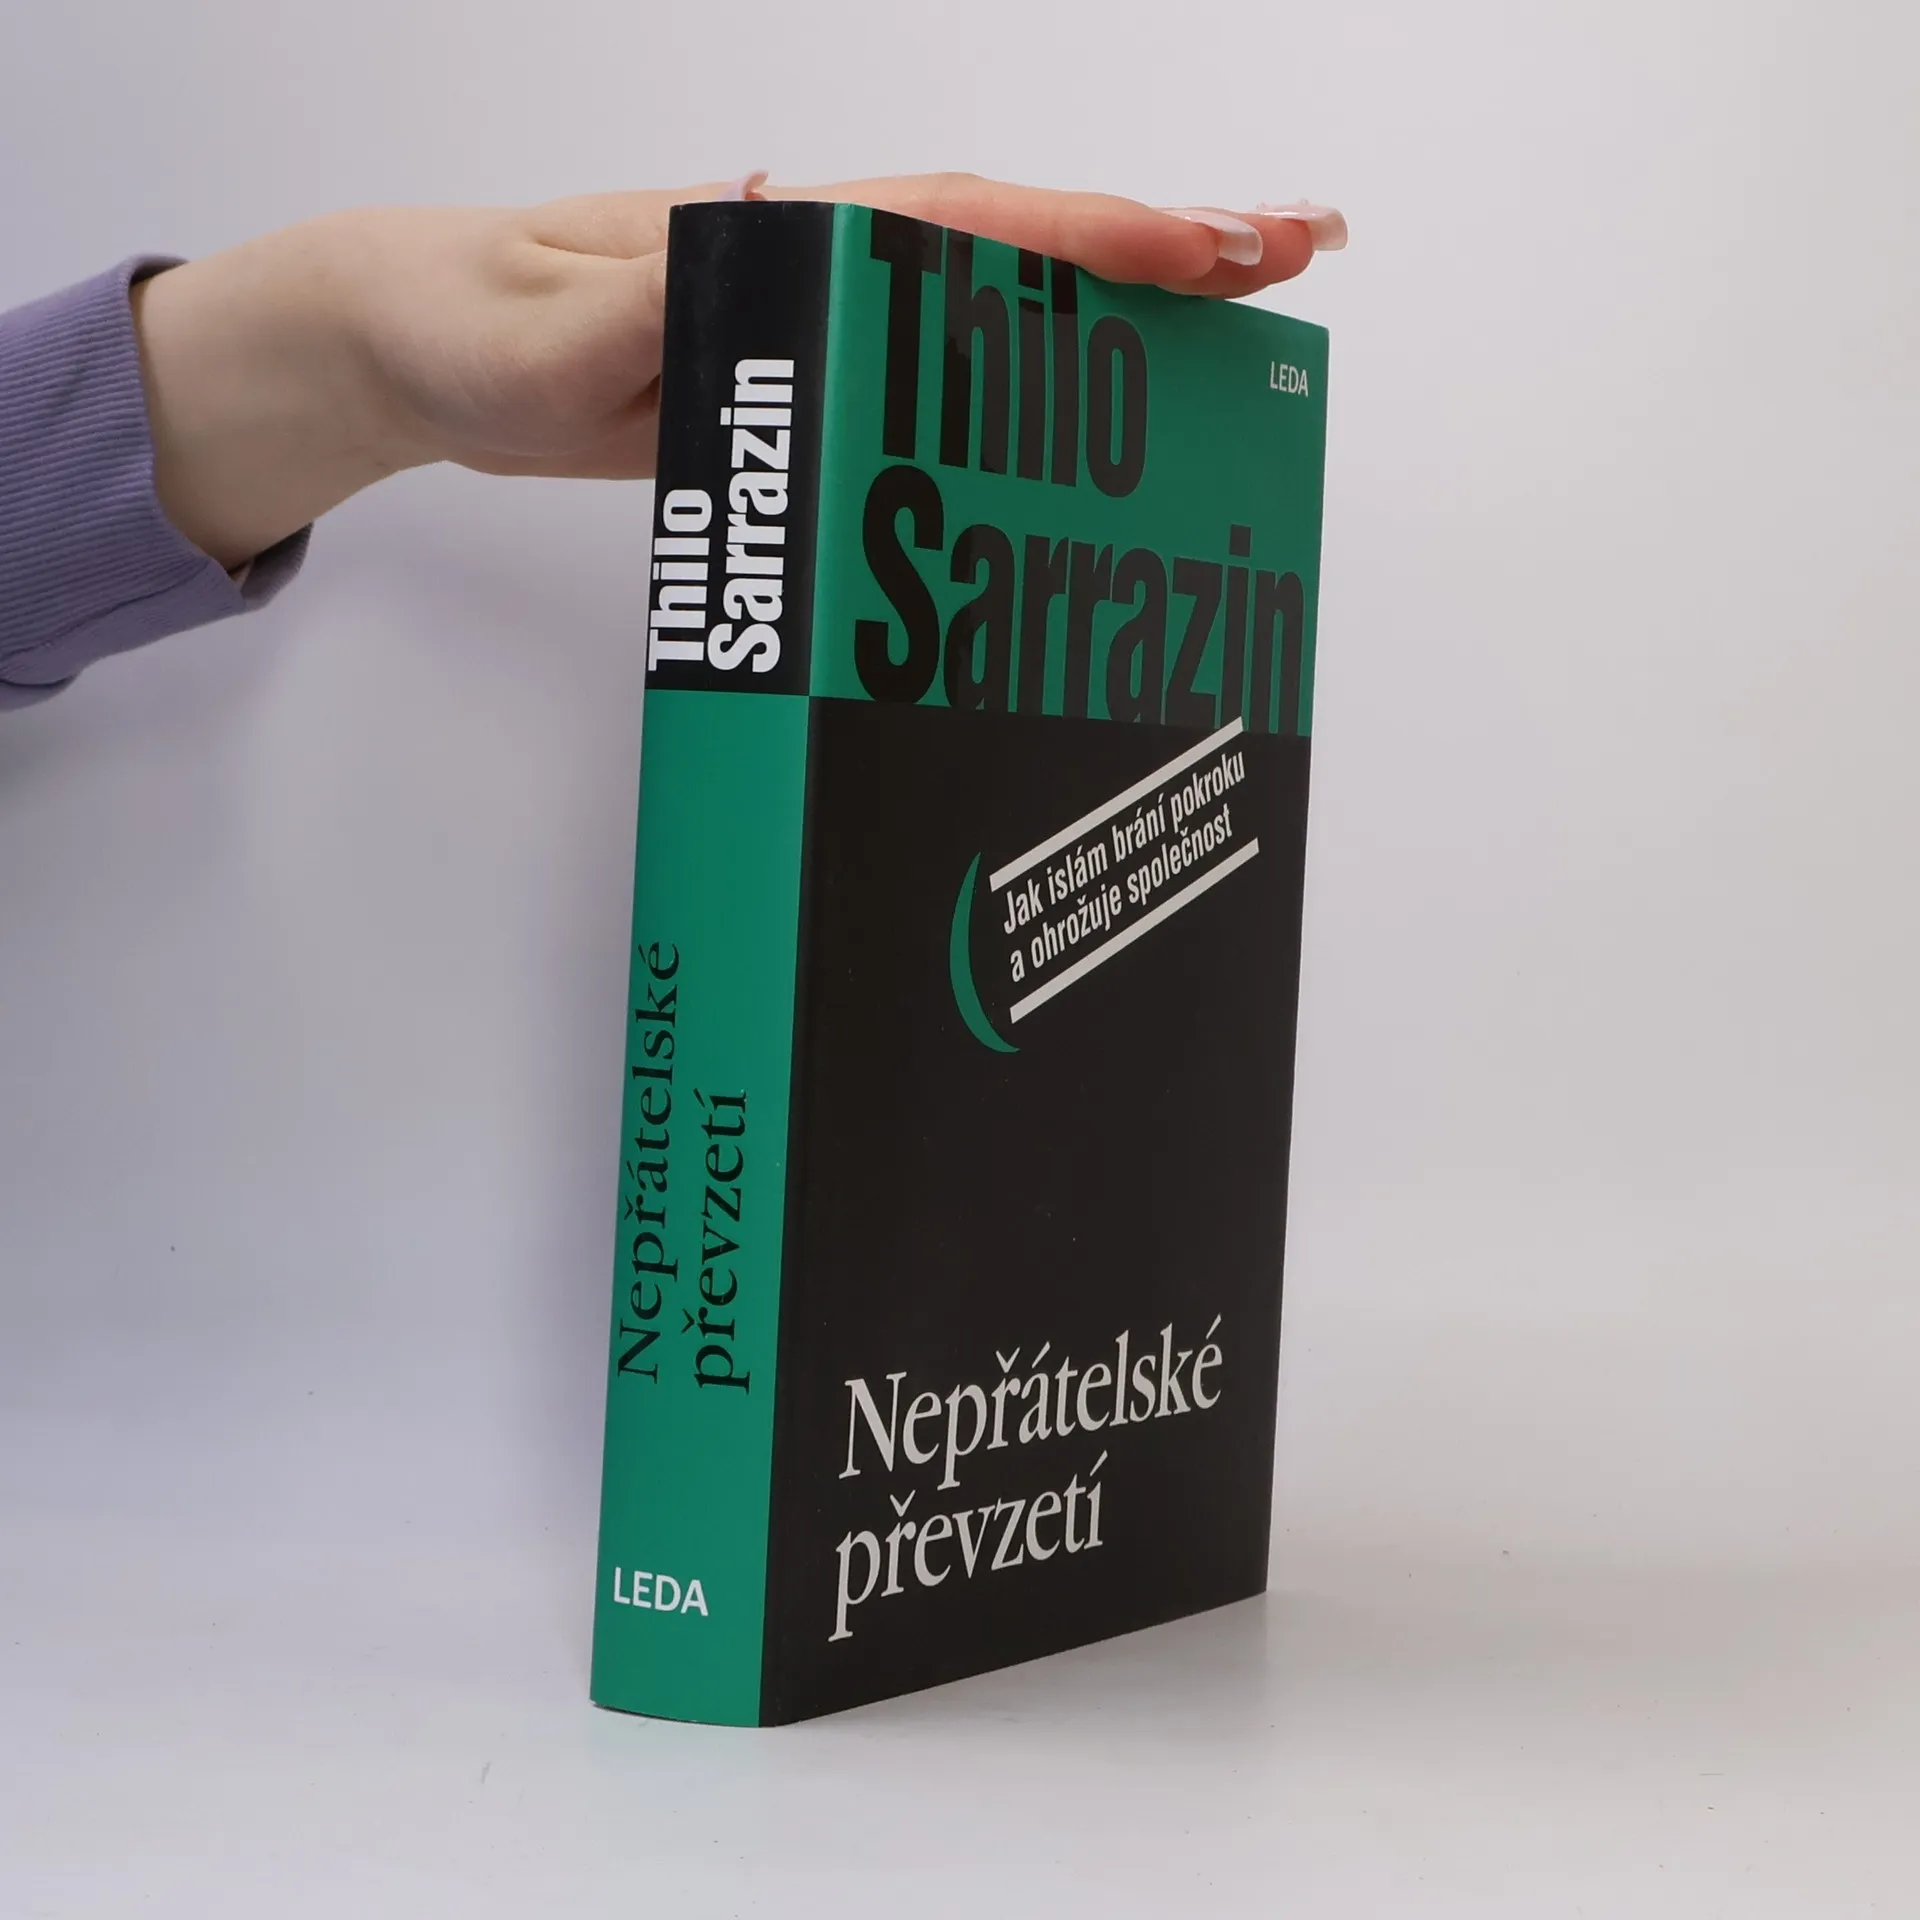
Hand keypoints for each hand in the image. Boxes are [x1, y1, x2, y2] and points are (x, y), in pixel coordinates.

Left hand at [132, 175, 1345, 568]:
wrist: (420, 349)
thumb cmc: (465, 323)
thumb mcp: (531, 337)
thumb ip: (629, 322)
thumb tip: (732, 283)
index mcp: (775, 231)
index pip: (964, 222)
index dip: (1094, 236)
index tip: (1213, 248)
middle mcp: (818, 256)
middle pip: (1020, 239)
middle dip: (1162, 245)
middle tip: (1296, 254)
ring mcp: (821, 313)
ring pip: (999, 293)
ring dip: (1121, 301)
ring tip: (1242, 313)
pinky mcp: (807, 372)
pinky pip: (947, 363)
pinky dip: (1036, 366)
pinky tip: (1091, 402)